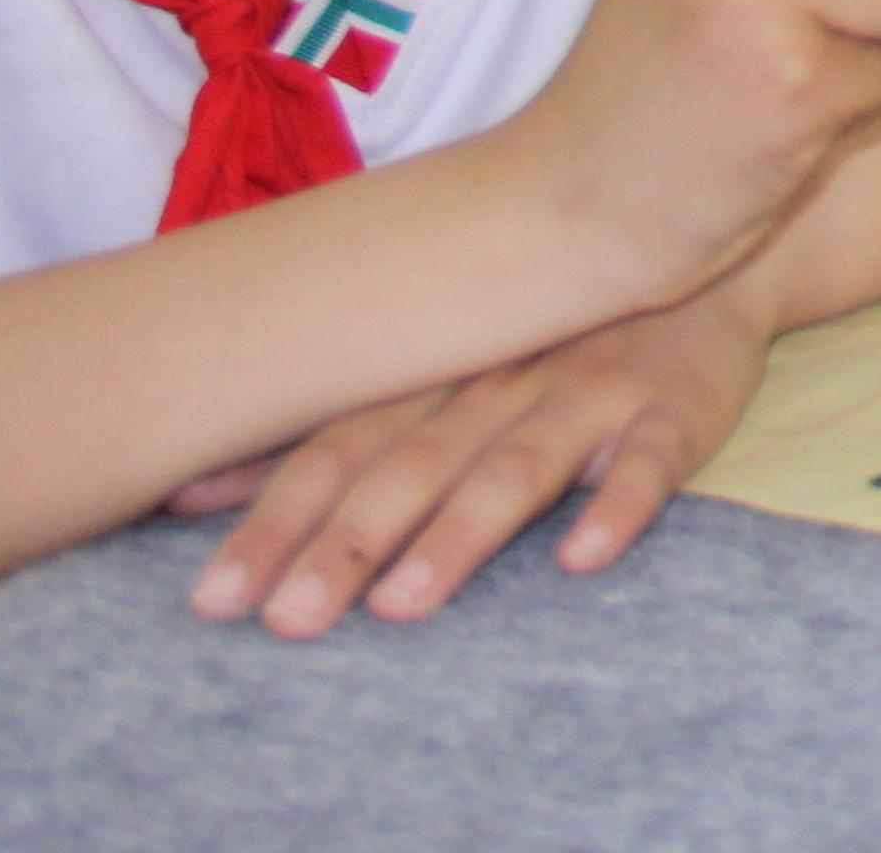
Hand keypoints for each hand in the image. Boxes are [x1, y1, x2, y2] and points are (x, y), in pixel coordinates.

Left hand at [180, 263, 781, 635]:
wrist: (700, 260)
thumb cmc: (546, 332)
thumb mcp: (435, 368)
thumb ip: (327, 431)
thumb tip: (180, 488)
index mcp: (437, 375)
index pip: (342, 446)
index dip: (275, 517)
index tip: (214, 598)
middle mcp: (502, 380)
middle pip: (414, 463)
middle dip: (347, 543)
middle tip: (287, 621)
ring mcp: (592, 391)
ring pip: (519, 464)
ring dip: (461, 531)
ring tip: (403, 602)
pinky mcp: (674, 410)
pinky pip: (650, 460)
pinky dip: (619, 503)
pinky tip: (583, 554)